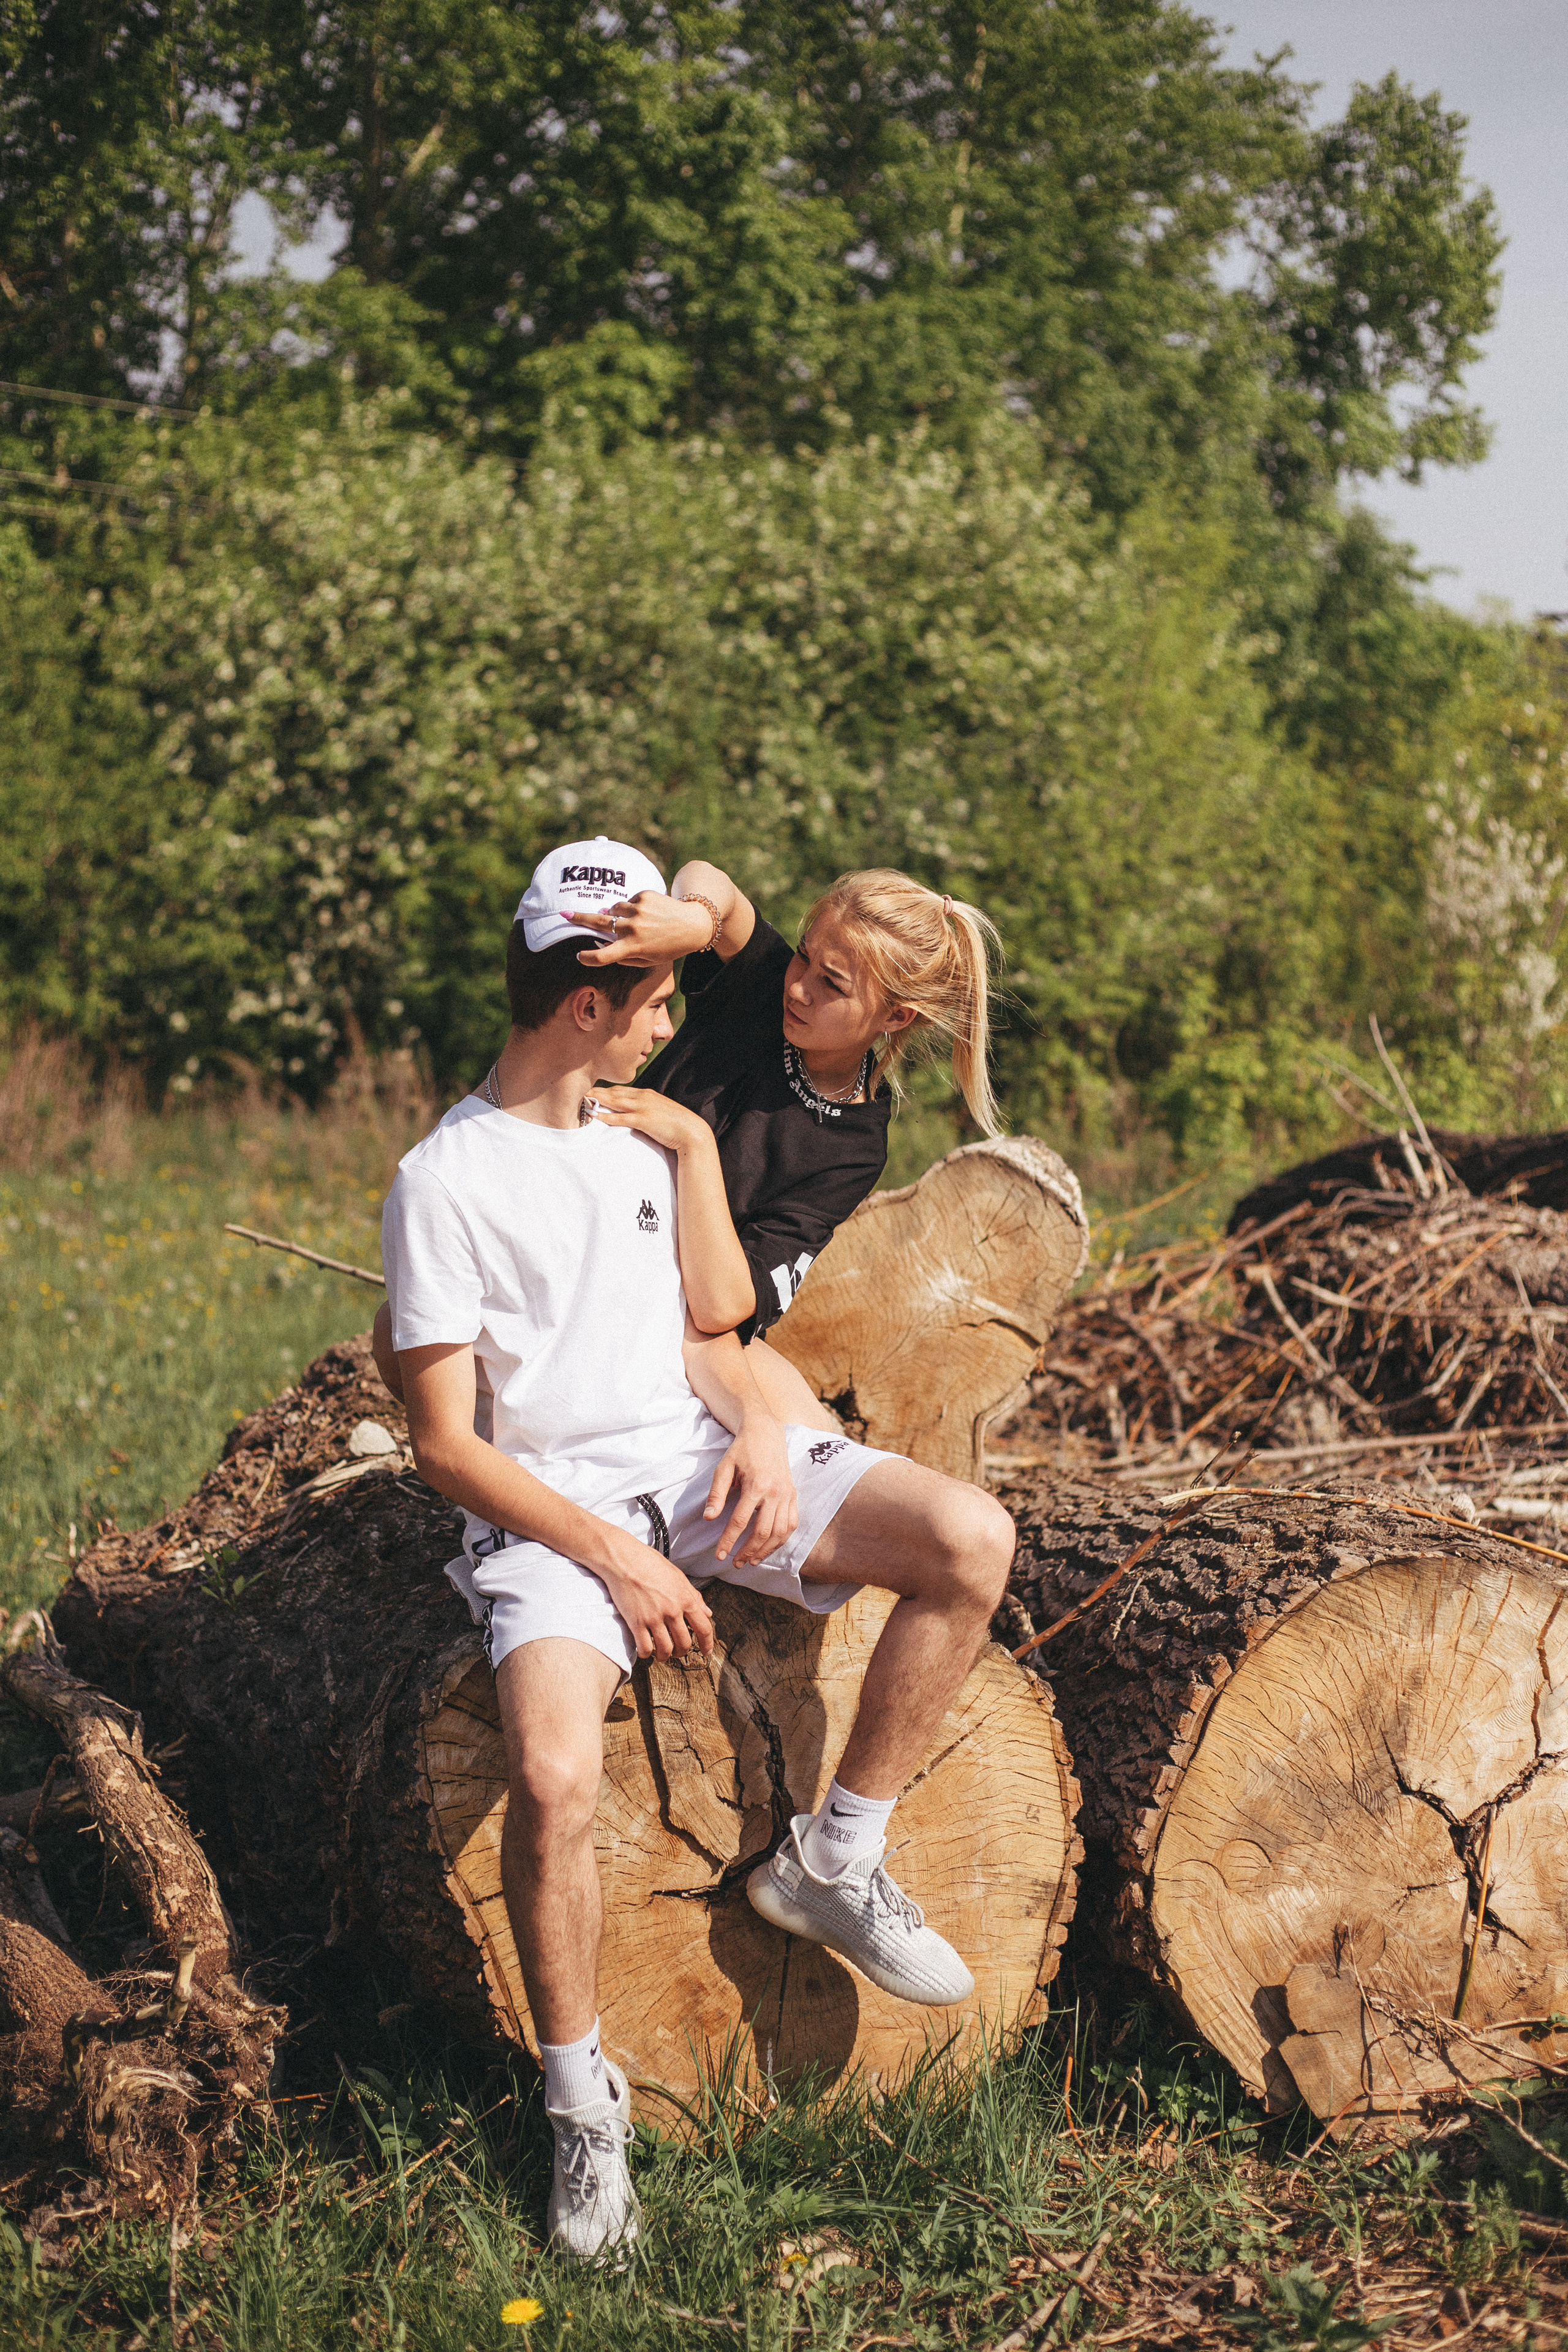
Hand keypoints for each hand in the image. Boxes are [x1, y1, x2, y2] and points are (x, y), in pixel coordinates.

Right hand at [572, 890, 710, 966]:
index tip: (579, 955)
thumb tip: (601, 944)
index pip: (604, 956)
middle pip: (599, 923)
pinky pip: (628, 901)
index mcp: (634, 948)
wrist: (693, 924)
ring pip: (614, 909)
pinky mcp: (644, 896)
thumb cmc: (668, 946)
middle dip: (579, 919)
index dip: (588, 957)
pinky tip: (648, 913)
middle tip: (564, 914)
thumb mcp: (648, 960)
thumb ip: (624, 957)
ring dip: (616, 915)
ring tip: (635, 921)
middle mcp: (634, 929)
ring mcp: (638, 910)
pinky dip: (632, 907)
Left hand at [590, 1085, 711, 1154]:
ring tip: (584, 1100)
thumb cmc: (678, 1124)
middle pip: (615, 1092)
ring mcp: (643, 1108)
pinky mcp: (643, 1120)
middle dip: (598, 1091)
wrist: (692, 1131)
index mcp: (648, 1094)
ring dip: (598, 1100)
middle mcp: (644, 1097)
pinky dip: (606, 1115)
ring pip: (615, 1101)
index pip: (623, 1090)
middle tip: (583, 1091)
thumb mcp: (662, 1111)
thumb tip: (640, 1114)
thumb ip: (650, 1109)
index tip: (595, 1090)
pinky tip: (595, 1115)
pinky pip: (620, 1117)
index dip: (607, 1090)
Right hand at [594, 1525, 715, 1660]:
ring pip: (666, 1650)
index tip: (706, 1652)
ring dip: (665, 1656)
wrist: (623, 1558)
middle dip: (682, 1652)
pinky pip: (645, 1648)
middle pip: (685, 1644)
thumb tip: (707, 1613)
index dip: (707, 1644)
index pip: (703, 1628)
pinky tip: (645, 1650)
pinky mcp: (636, 1622)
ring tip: (662, 1654)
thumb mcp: (677, 1576)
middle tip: (678, 1652)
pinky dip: (646, 1654)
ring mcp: (654, 1618)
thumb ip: (693, 1596)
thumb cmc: (649, 1563)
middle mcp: (672, 1611)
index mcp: (685, 1598)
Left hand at [704, 1412, 798, 1567]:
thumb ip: (716, 1494)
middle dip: (748, 1551)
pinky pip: (791, 1524)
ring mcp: (787, 1495)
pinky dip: (781, 1540)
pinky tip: (769, 1548)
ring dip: (766, 1550)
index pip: (740, 1521)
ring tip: (751, 1561)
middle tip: (735, 1563)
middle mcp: (775, 1492)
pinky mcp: (793, 1495)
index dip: (729, 1541)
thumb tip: (708, 1518)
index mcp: (756, 1485)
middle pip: (763, 1531)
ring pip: (780, 1532)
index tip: (719, 1555)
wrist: (766, 1433)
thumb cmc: (741, 1451)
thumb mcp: (724, 1468)